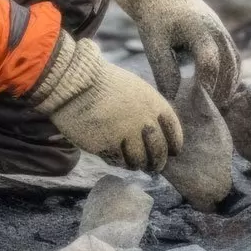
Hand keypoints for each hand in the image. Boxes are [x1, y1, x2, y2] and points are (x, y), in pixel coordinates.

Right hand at [28, 33, 182, 171]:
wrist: (77, 82)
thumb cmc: (104, 83)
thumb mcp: (136, 89)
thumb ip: (150, 110)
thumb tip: (157, 132)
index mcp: (155, 105)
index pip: (174, 134)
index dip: (173, 146)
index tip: (171, 152)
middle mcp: (145, 123)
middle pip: (158, 153)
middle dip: (157, 163)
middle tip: (152, 167)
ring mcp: (126, 136)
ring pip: (138, 162)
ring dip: (136, 164)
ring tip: (131, 162)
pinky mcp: (107, 146)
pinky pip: (117, 162)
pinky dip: (117, 162)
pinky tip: (113, 156)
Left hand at [112, 0, 240, 106]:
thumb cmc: (154, 17)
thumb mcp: (153, 42)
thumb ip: (163, 69)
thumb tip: (173, 98)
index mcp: (197, 28)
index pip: (209, 61)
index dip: (205, 85)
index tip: (197, 103)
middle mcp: (215, 28)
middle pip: (228, 64)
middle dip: (221, 89)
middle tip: (212, 111)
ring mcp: (222, 30)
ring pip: (235, 61)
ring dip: (231, 84)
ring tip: (220, 105)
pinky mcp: (222, 32)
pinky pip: (234, 56)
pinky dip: (233, 74)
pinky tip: (224, 91)